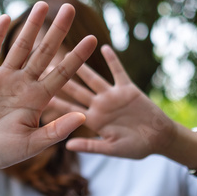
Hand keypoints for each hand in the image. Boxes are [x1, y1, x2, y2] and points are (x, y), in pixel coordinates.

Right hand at [0, 2, 96, 168]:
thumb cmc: (3, 152)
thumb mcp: (31, 145)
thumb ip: (54, 131)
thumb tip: (82, 117)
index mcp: (38, 99)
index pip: (62, 73)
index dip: (77, 57)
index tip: (94, 39)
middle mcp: (23, 84)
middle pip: (44, 53)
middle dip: (57, 31)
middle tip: (69, 8)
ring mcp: (3, 78)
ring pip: (20, 47)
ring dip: (30, 26)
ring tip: (41, 5)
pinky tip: (6, 18)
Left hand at [54, 45, 176, 158]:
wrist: (159, 139)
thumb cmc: (136, 148)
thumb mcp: (112, 148)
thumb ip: (91, 146)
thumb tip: (67, 146)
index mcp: (92, 120)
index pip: (69, 109)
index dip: (54, 102)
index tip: (36, 95)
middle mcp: (99, 105)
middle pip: (76, 90)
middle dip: (60, 79)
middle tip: (43, 66)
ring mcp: (113, 95)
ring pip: (93, 78)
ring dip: (81, 66)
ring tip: (67, 52)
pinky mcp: (128, 89)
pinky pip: (118, 72)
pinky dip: (112, 60)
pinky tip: (103, 47)